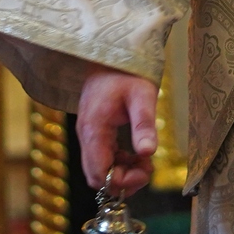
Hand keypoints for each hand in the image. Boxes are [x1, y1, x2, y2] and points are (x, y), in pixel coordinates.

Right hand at [77, 66, 157, 194]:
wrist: (112, 51)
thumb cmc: (128, 70)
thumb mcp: (142, 95)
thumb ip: (144, 125)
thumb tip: (148, 153)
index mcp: (94, 129)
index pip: (100, 174)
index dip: (122, 182)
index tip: (146, 171)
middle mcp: (86, 135)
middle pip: (97, 177)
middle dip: (123, 181)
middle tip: (147, 169)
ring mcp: (88, 133)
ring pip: (99, 170)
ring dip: (122, 173)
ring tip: (146, 161)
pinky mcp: (95, 130)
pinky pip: (103, 158)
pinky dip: (120, 163)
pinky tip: (138, 154)